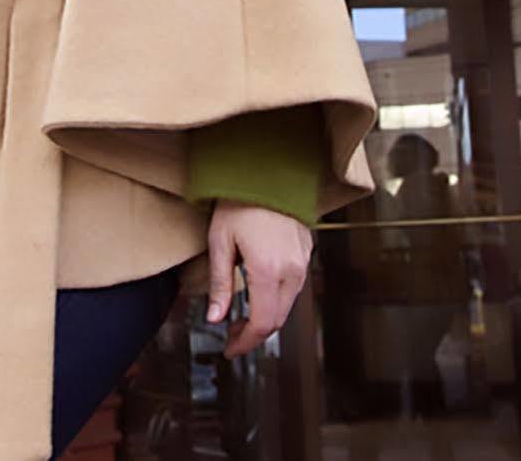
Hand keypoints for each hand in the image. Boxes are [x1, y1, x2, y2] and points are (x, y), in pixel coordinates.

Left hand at [204, 200, 312, 357]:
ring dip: (267, 318)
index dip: (246, 342)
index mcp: (268, 271)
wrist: (268, 172)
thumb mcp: (220, 242)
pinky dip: (276, 300)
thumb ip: (220, 284)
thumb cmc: (240, 202)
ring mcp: (302, 262)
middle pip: (277, 320)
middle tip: (232, 336)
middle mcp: (291, 270)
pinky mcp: (305, 253)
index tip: (230, 349)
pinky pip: (293, 287)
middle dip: (254, 334)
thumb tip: (215, 318)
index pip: (262, 324)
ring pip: (287, 306)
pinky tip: (259, 295)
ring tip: (242, 318)